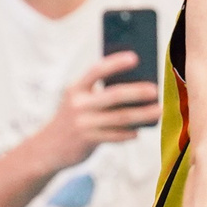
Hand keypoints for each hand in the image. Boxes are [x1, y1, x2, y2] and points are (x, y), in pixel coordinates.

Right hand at [38, 50, 164, 172]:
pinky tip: (139, 131)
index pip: (97, 71)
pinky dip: (128, 133)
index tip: (135, 57)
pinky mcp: (87, 141)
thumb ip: (99, 95)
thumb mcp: (79, 102)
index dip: (116, 63)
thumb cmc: (73, 120)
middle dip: (137, 91)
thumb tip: (135, 89)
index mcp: (76, 89)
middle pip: (114, 95)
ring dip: (142, 114)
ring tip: (158, 110)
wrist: (48, 148)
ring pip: (119, 118)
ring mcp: (83, 123)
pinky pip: (115, 136)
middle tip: (155, 89)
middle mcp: (78, 104)